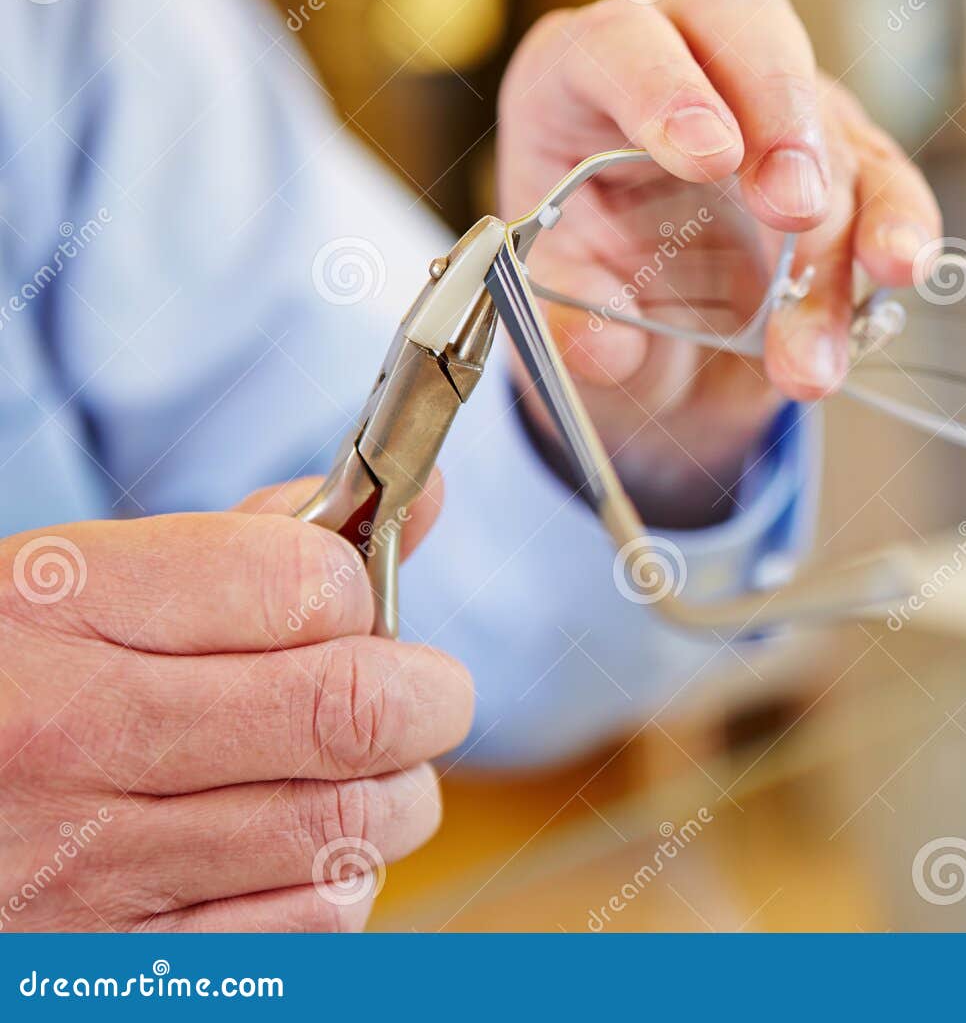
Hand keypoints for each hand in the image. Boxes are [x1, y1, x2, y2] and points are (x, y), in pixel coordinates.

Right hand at [0, 475, 471, 931]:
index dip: (361, 591)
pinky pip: (307, 926)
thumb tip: (420, 498)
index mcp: (62, 607)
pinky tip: (297, 852)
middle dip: (426, 697)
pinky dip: (337, 882)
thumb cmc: (9, 681)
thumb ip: (257, 543)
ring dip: (393, 795)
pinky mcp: (115, 965)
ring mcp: (88, 864)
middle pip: (351, 712)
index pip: (303, 586)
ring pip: (348, 826)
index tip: (354, 608)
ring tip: (362, 772)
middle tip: (421, 694)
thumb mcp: (85, 583)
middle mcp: (72, 735)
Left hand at [497, 0, 940, 525]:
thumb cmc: (590, 281)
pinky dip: (900, 228)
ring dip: (846, 222)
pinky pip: (887, 180)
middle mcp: (689, 64)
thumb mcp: (559, 304)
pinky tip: (897, 272)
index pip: (624, 39)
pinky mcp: (845, 162)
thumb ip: (570, 318)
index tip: (705, 157)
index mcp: (584, 74)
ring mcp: (775, 107)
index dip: (666, 87)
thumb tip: (601, 347)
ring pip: (830, 127)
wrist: (651, 332)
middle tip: (794, 207)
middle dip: (780, 120)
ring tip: (850, 294)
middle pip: (748, 30)